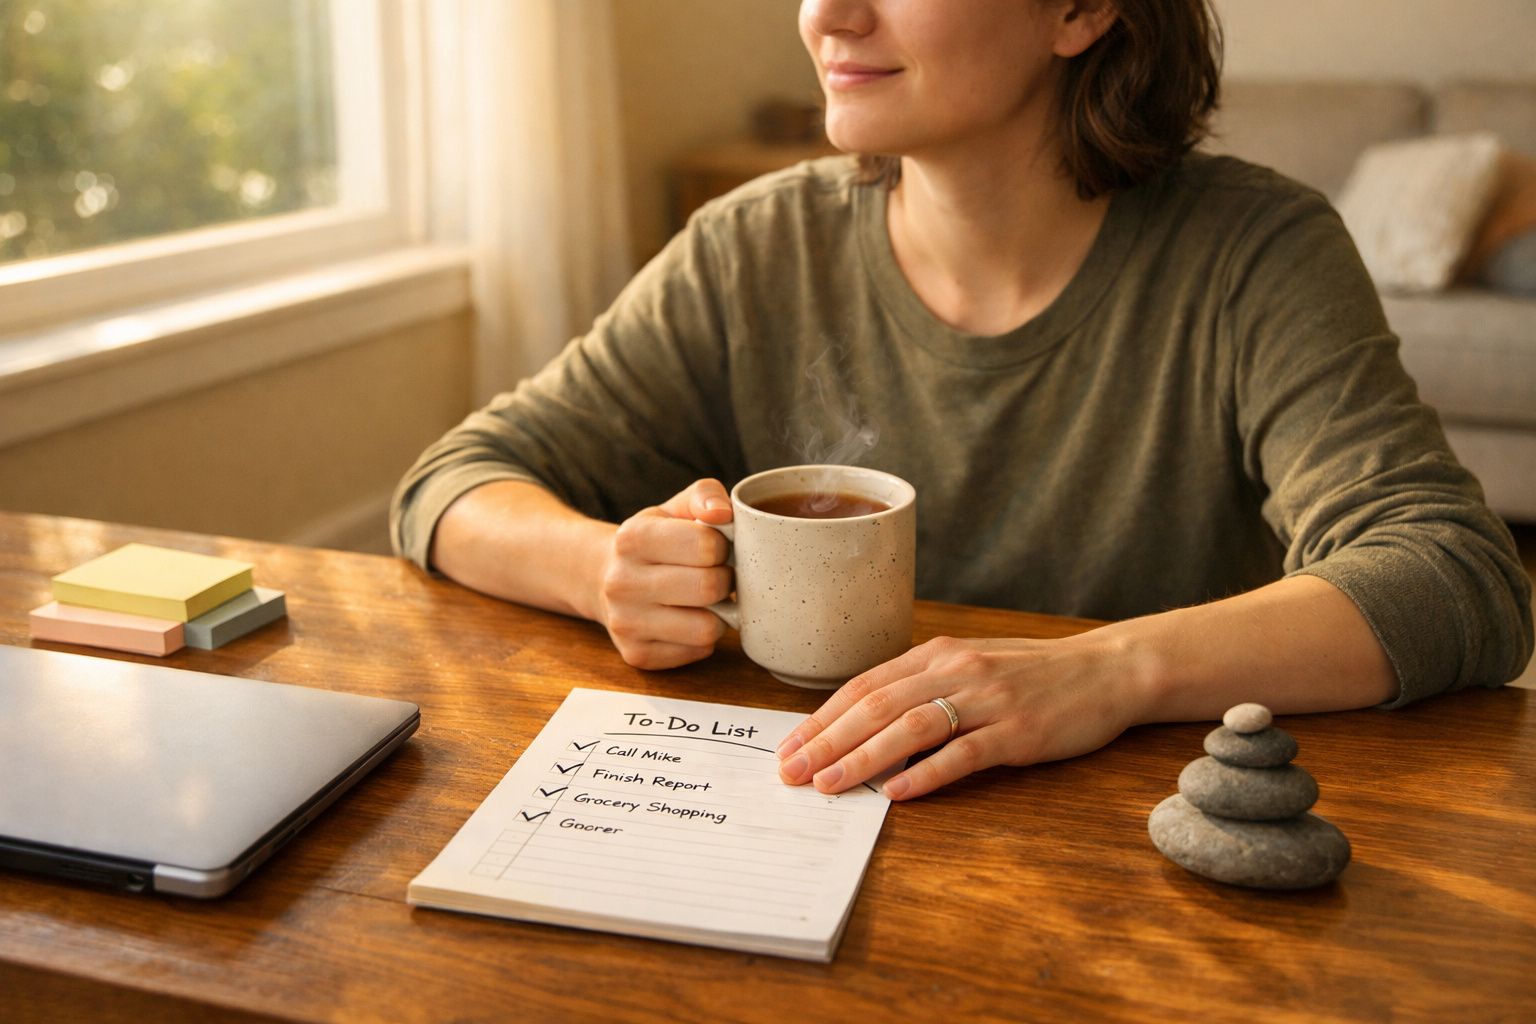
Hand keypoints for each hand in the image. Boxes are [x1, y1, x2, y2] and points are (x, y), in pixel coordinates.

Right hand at [595, 479, 733, 669]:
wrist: (603, 578)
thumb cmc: (655, 541)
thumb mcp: (674, 508)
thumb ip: (704, 495)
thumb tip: (723, 512)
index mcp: (632, 538)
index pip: (706, 545)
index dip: (722, 547)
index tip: (716, 548)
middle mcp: (620, 582)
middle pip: (708, 588)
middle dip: (725, 580)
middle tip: (717, 575)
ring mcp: (625, 623)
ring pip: (706, 628)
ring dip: (718, 614)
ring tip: (706, 600)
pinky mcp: (636, 655)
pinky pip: (697, 652)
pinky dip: (703, 637)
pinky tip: (689, 620)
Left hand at [775, 634, 1147, 799]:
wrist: (1107, 669)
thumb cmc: (1032, 674)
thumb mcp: (969, 666)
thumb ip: (921, 689)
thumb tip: (864, 726)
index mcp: (937, 654)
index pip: (864, 686)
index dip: (822, 718)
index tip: (790, 747)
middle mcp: (956, 669)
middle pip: (876, 706)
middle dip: (827, 741)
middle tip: (792, 772)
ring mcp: (988, 699)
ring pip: (911, 727)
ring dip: (863, 758)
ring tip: (830, 785)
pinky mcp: (1017, 730)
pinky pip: (963, 753)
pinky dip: (925, 774)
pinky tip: (896, 793)